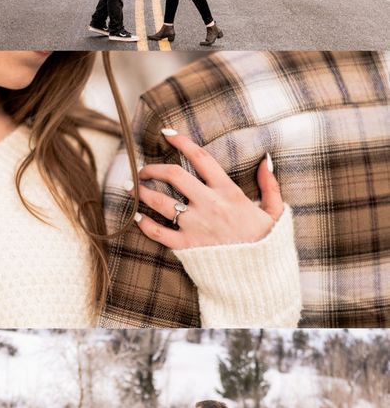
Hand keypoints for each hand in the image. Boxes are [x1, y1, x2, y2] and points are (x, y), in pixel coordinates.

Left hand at [127, 131, 283, 250]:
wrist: (260, 275)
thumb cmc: (266, 241)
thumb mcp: (274, 210)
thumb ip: (269, 184)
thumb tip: (265, 160)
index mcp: (228, 192)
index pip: (200, 158)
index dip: (182, 141)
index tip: (167, 133)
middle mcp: (209, 205)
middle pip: (174, 175)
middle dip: (154, 168)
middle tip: (143, 169)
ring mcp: (196, 226)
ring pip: (160, 201)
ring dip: (142, 192)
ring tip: (132, 188)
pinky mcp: (187, 246)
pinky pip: (159, 232)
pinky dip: (145, 224)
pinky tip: (137, 217)